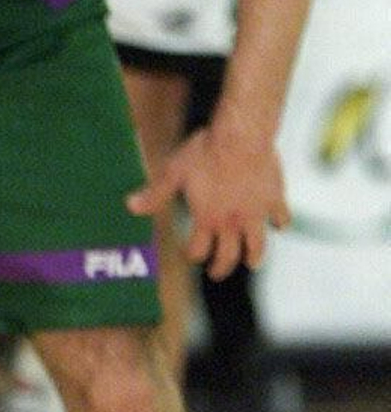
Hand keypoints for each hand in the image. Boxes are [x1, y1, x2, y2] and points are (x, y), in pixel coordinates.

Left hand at [126, 122, 290, 278]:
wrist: (241, 137)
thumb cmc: (203, 152)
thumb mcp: (173, 172)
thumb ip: (155, 194)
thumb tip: (130, 206)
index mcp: (207, 219)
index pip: (199, 249)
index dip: (192, 255)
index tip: (190, 256)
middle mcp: (233, 223)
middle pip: (228, 256)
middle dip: (221, 268)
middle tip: (216, 274)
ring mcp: (257, 214)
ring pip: (258, 245)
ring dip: (254, 256)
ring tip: (252, 263)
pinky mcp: (275, 200)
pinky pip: (281, 219)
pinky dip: (279, 224)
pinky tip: (277, 224)